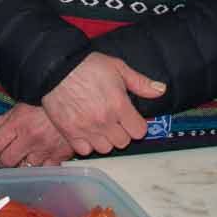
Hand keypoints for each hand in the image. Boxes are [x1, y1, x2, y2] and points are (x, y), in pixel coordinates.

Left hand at [0, 103, 73, 167]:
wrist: (77, 99)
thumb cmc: (49, 100)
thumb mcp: (25, 103)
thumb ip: (7, 116)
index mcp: (18, 124)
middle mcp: (28, 139)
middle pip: (7, 161)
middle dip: (2, 163)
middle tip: (3, 162)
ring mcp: (44, 149)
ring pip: (25, 168)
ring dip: (21, 166)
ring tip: (23, 160)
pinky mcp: (60, 155)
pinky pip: (46, 169)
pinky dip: (42, 168)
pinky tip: (41, 163)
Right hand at [40, 52, 163, 154]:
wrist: (56, 68)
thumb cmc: (86, 65)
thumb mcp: (117, 67)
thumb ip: (140, 82)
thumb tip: (161, 90)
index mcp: (119, 105)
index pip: (139, 131)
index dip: (137, 124)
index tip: (130, 118)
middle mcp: (104, 121)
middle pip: (123, 142)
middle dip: (122, 131)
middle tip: (114, 119)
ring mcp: (86, 129)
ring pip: (105, 148)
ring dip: (105, 139)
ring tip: (100, 125)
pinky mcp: (70, 133)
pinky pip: (85, 151)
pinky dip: (87, 144)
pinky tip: (86, 131)